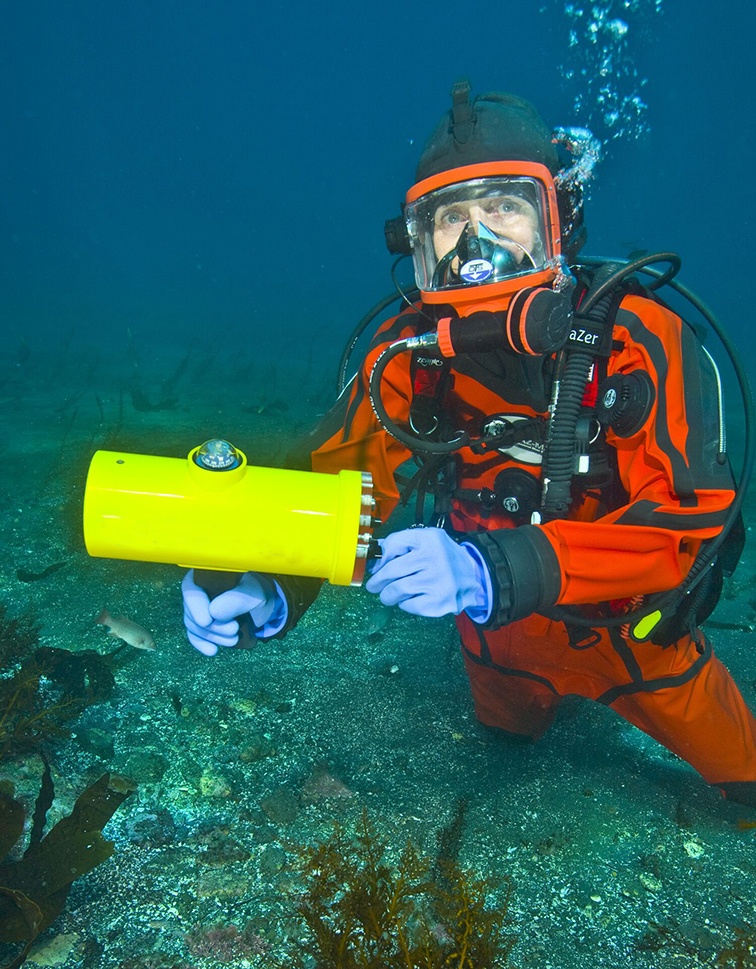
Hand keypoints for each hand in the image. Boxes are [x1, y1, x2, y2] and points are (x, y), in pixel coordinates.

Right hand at [182, 570, 284, 655]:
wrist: (262, 606)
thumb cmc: (258, 593)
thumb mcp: (255, 594)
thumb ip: (238, 599)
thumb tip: (214, 612)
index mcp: (208, 574)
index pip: (191, 588)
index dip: (196, 605)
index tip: (208, 620)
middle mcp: (197, 590)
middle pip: (191, 610)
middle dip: (212, 626)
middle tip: (234, 630)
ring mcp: (196, 608)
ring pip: (193, 625)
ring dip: (212, 636)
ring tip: (234, 639)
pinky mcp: (199, 624)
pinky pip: (194, 635)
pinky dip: (202, 644)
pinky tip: (213, 650)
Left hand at [364, 527, 491, 619]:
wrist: (473, 575)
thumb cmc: (441, 556)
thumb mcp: (424, 539)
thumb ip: (398, 543)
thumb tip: (375, 563)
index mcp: (430, 540)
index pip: (393, 545)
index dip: (380, 559)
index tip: (376, 568)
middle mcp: (435, 560)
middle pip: (391, 572)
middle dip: (378, 581)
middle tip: (374, 586)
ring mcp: (439, 583)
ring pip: (397, 590)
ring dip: (387, 595)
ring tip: (389, 595)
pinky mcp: (440, 603)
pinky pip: (409, 605)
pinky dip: (403, 604)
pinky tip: (408, 599)